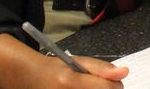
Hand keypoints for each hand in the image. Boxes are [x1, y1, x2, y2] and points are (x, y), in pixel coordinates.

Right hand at [0, 33, 126, 87]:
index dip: (115, 85)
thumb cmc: (53, 70)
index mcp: (68, 82)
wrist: (25, 79)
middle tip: (101, 87)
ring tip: (86, 88)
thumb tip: (124, 72)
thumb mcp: (74, 62)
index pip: (106, 88)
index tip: (114, 82)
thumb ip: (100, 69)